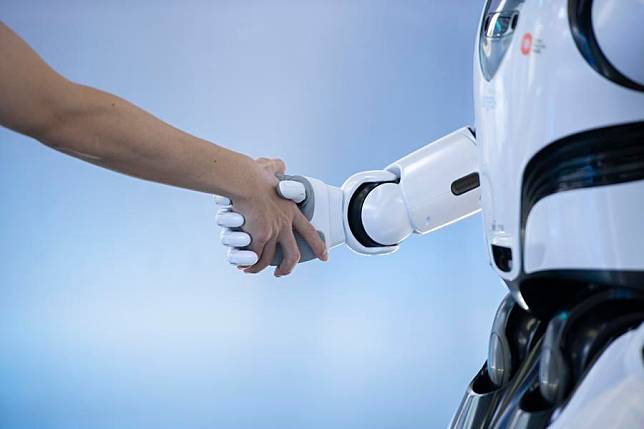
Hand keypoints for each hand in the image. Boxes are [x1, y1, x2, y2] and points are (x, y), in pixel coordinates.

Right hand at [215, 158, 327, 276]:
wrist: (247, 180)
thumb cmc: (254, 173)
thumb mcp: (271, 169)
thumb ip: (276, 167)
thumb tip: (278, 163)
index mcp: (291, 211)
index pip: (309, 231)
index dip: (318, 245)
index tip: (325, 257)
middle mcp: (284, 224)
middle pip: (293, 254)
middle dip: (289, 267)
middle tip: (281, 273)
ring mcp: (273, 232)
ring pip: (269, 258)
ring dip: (260, 267)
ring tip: (251, 270)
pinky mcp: (259, 237)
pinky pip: (254, 256)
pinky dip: (248, 263)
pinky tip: (243, 266)